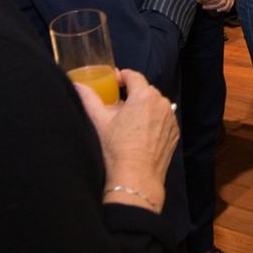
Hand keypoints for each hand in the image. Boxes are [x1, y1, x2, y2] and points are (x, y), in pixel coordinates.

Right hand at [75, 70, 178, 212]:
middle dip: (132, 94)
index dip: (122, 76)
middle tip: (117, 105)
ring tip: (128, 121)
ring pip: (155, 105)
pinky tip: (140, 133)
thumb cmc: (117, 148)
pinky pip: (163, 119)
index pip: (134, 76)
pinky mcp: (174, 133)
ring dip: (144, 107)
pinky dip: (153, 121)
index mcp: (144, 95)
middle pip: (145, 90)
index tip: (114, 82)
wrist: (136, 177)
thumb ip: (88, 98)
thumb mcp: (99, 120)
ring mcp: (170, 118)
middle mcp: (162, 103)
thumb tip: (78, 85)